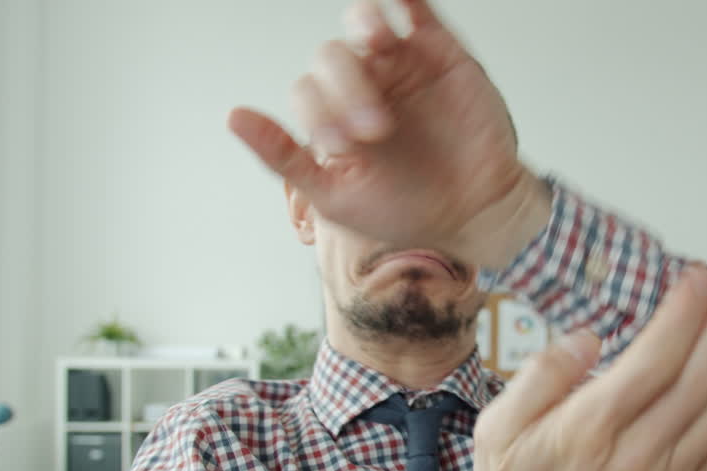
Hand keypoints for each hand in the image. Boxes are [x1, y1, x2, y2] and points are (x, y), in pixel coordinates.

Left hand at [227, 0, 548, 266]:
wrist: (473, 214)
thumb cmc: (405, 210)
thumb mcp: (334, 196)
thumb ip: (282, 156)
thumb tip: (233, 117)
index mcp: (332, 117)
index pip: (307, 93)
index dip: (319, 113)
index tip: (346, 149)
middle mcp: (361, 86)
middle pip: (333, 59)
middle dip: (348, 91)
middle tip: (373, 131)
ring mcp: (400, 65)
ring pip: (365, 25)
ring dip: (364, 24)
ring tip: (376, 43)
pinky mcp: (441, 53)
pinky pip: (416, 11)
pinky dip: (404, 0)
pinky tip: (399, 5)